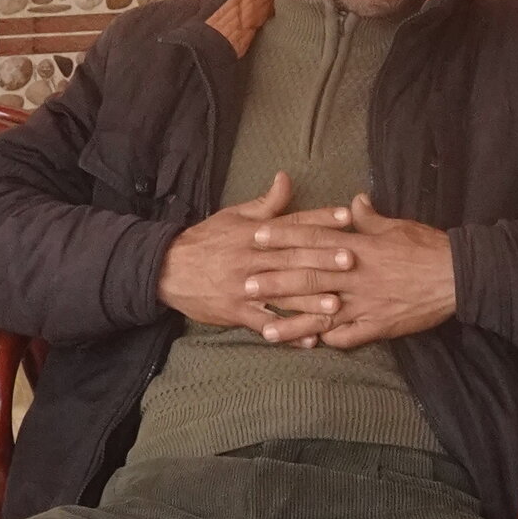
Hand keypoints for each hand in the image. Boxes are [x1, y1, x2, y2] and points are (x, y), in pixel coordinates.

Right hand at [157, 172, 353, 342]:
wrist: (167, 269)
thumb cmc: (206, 240)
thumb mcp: (233, 216)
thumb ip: (266, 203)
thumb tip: (287, 178)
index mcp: (253, 234)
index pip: (292, 224)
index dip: (319, 219)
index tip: (346, 217)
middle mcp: (251, 259)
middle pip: (291, 258)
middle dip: (322, 259)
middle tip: (350, 260)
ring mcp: (244, 288)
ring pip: (281, 294)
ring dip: (309, 301)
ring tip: (336, 304)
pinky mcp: (236, 312)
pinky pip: (265, 325)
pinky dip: (287, 334)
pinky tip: (309, 341)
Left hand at [246, 193, 455, 346]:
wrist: (458, 276)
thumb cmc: (427, 246)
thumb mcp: (397, 225)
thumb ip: (370, 218)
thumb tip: (353, 202)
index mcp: (358, 247)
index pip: (313, 239)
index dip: (284, 237)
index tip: (257, 236)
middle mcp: (356, 275)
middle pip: (308, 277)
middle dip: (275, 281)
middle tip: (245, 282)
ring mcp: (366, 303)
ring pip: (322, 314)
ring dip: (292, 322)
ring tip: (265, 330)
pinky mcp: (379, 325)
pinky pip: (349, 337)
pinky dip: (329, 341)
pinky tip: (310, 346)